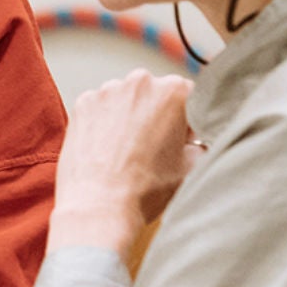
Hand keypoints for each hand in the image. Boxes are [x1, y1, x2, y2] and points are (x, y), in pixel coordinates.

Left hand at [48, 71, 194, 255]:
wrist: (100, 205)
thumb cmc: (147, 188)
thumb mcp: (192, 167)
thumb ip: (202, 144)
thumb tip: (199, 141)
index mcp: (174, 91)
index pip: (191, 96)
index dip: (189, 121)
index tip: (182, 140)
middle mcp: (140, 82)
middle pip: (155, 93)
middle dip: (157, 114)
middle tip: (153, 147)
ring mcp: (107, 90)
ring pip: (126, 98)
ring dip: (129, 115)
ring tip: (126, 150)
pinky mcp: (83, 103)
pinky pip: (100, 107)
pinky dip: (104, 122)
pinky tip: (106, 148)